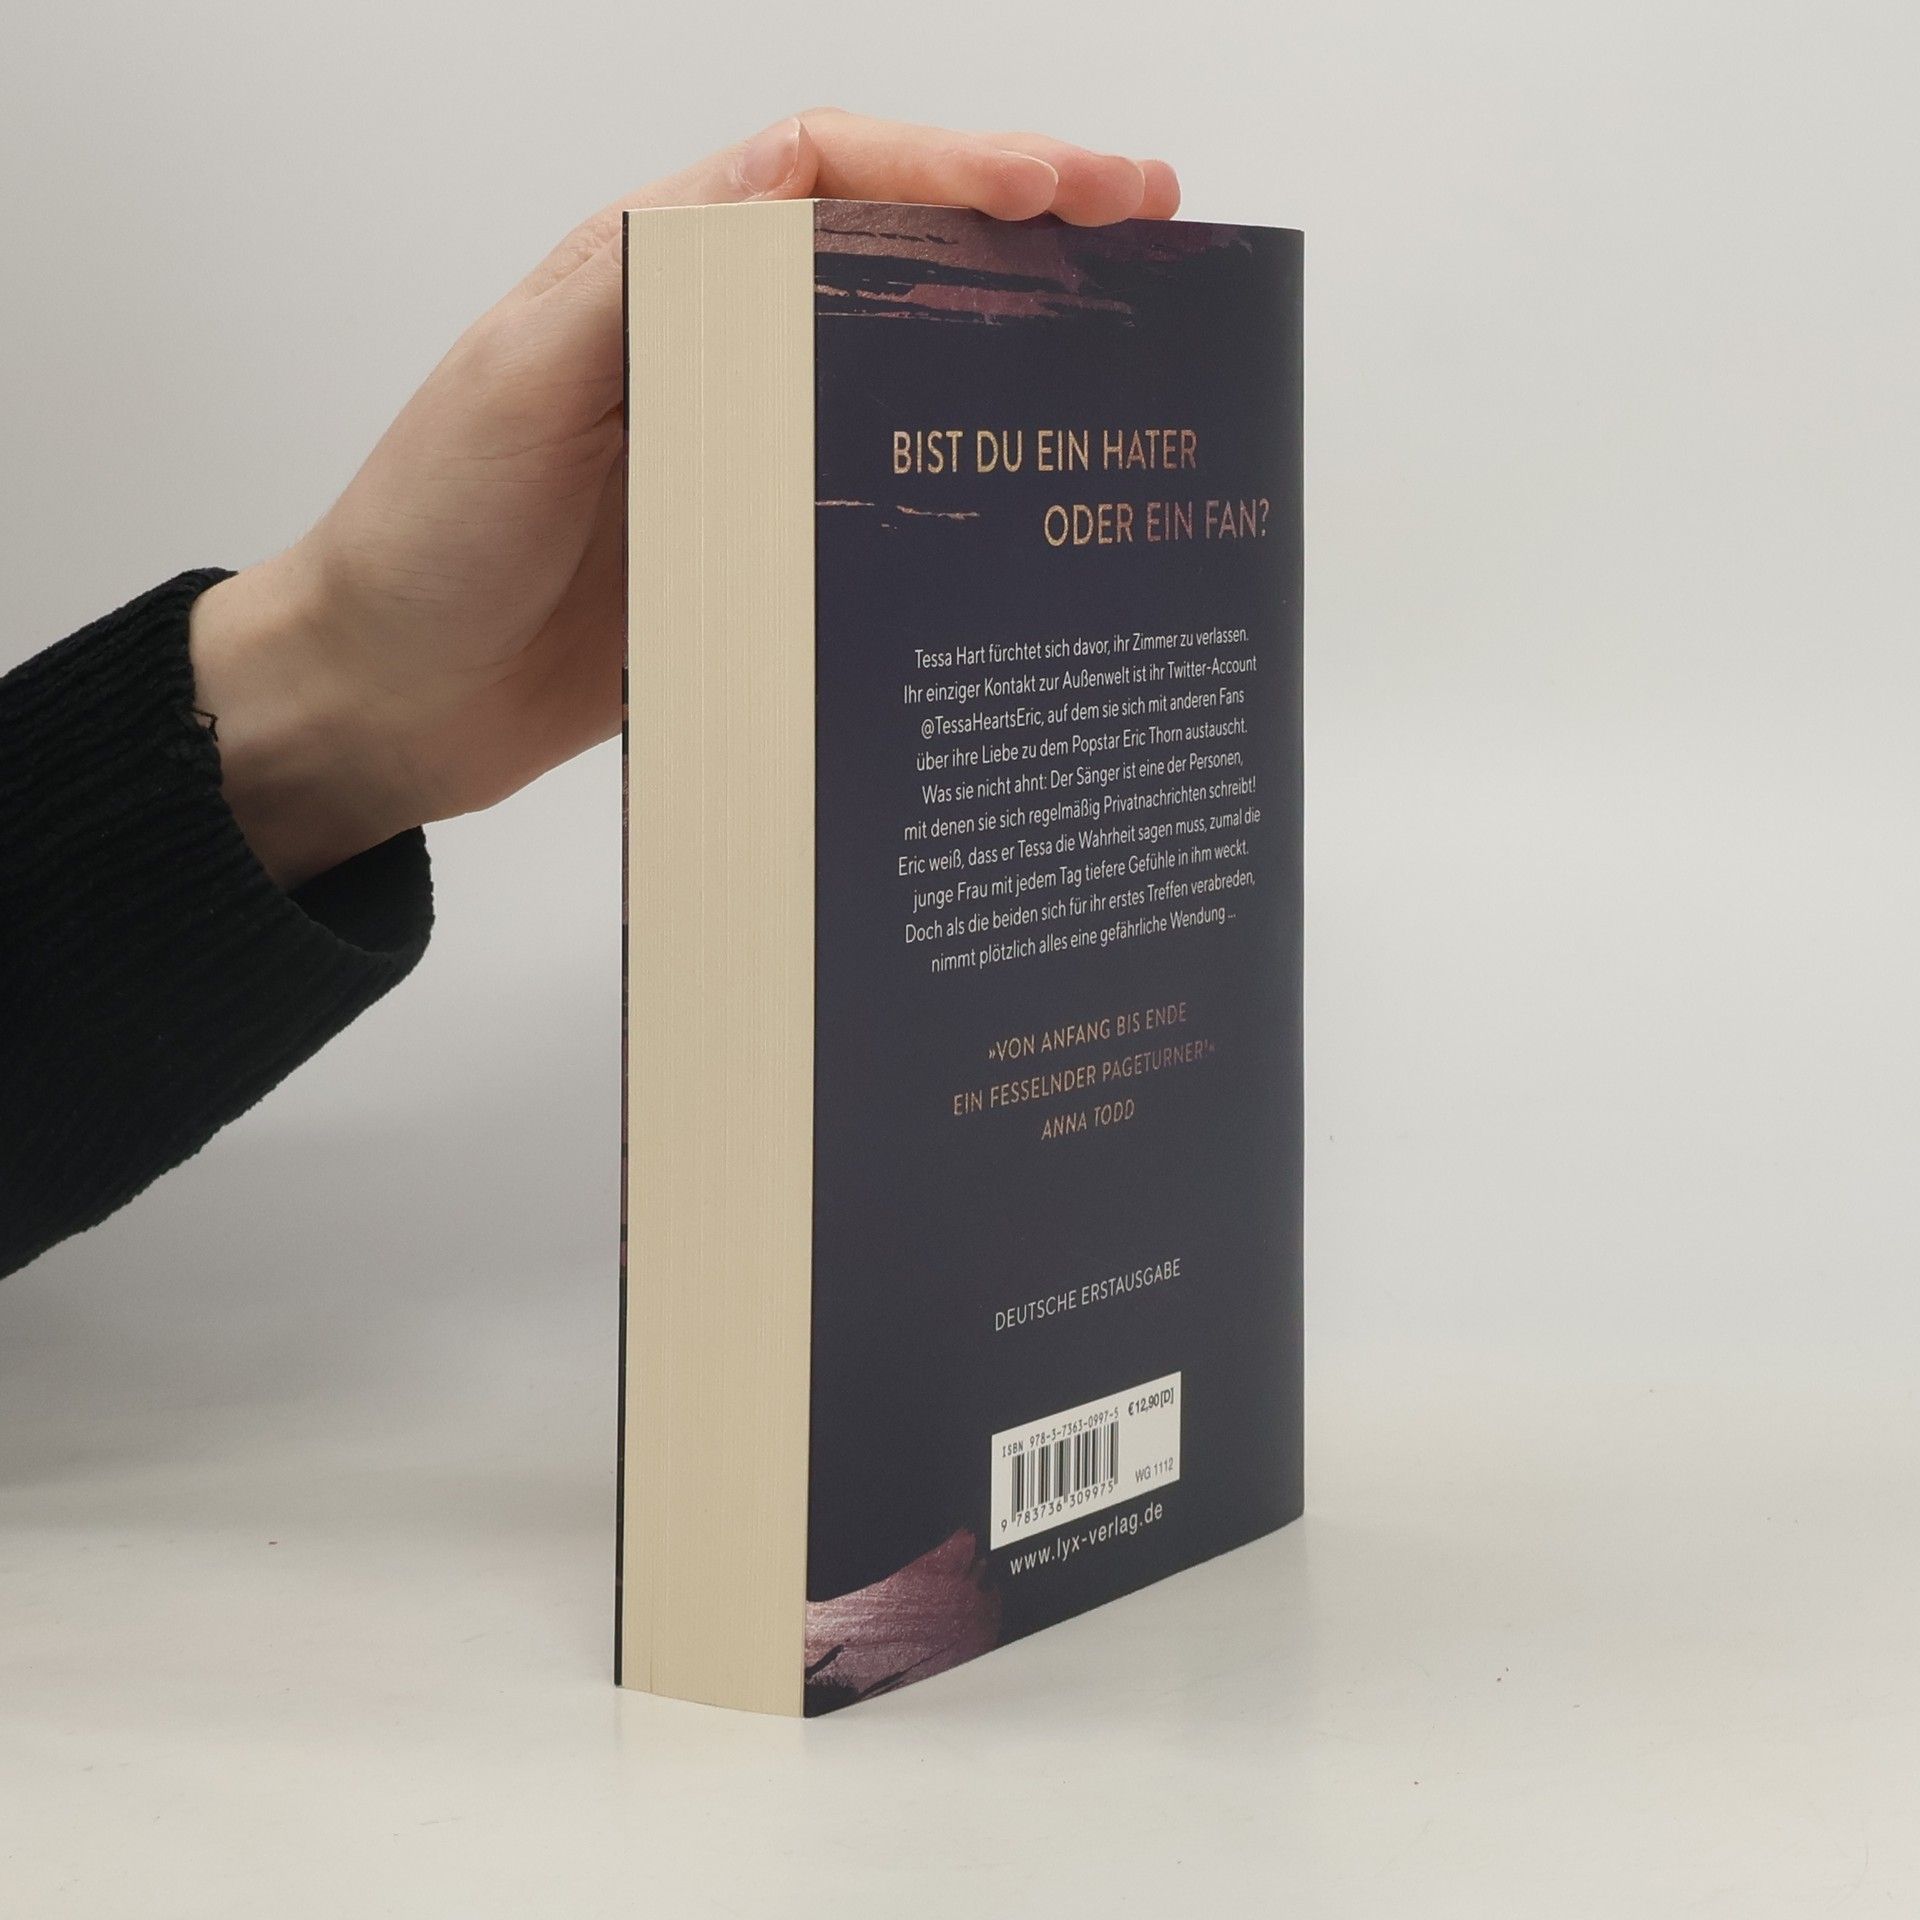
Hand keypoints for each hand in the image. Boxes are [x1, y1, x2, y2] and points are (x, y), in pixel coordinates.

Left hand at [188, 113, 1180, 888]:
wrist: (383, 705)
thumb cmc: (426, 539)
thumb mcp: (520, 383)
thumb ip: (644, 285)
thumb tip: (786, 197)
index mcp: (659, 277)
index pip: (830, 176)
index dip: (960, 165)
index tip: (1075, 189)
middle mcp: (712, 352)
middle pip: (891, 261)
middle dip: (1024, 238)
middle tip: (1151, 241)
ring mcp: (741, 458)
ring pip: (898, 378)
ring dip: (1006, 356)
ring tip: (1122, 357)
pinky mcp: (754, 557)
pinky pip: (872, 505)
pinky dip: (953, 490)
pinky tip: (1023, 503)